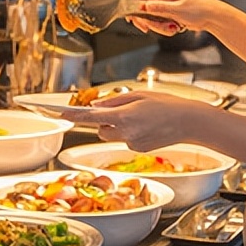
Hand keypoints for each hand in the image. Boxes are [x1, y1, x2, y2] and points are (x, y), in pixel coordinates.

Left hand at [63, 91, 215, 151]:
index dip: (72, 115)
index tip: (58, 112)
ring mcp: (132, 144)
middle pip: (100, 129)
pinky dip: (130, 133)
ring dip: (117, 127)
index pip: (90, 117)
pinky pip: (126, 140)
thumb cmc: (165, 104)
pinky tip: (147, 127)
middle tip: (122, 110)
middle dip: (104, 120)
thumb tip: (95, 106)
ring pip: (112, 135)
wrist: (188, 122)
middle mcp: (125, 133)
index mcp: (124, 116)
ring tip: (139, 118)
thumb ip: (114, 102)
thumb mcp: (138, 95)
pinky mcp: (139, 150)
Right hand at [125, 0, 224, 36]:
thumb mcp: (177, 9)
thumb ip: (159, 8)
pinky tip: (175, 27)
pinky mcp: (168, 12)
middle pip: (143, 9)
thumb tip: (143, 6)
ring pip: (151, 18)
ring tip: (172, 28)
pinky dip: (165, 27)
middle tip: (151, 29)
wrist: (212, 16)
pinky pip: (159, 21)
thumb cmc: (199, 9)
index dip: (134, 9)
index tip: (134, 21)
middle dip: (149, 21)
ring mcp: (164, 3)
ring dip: (159, 26)